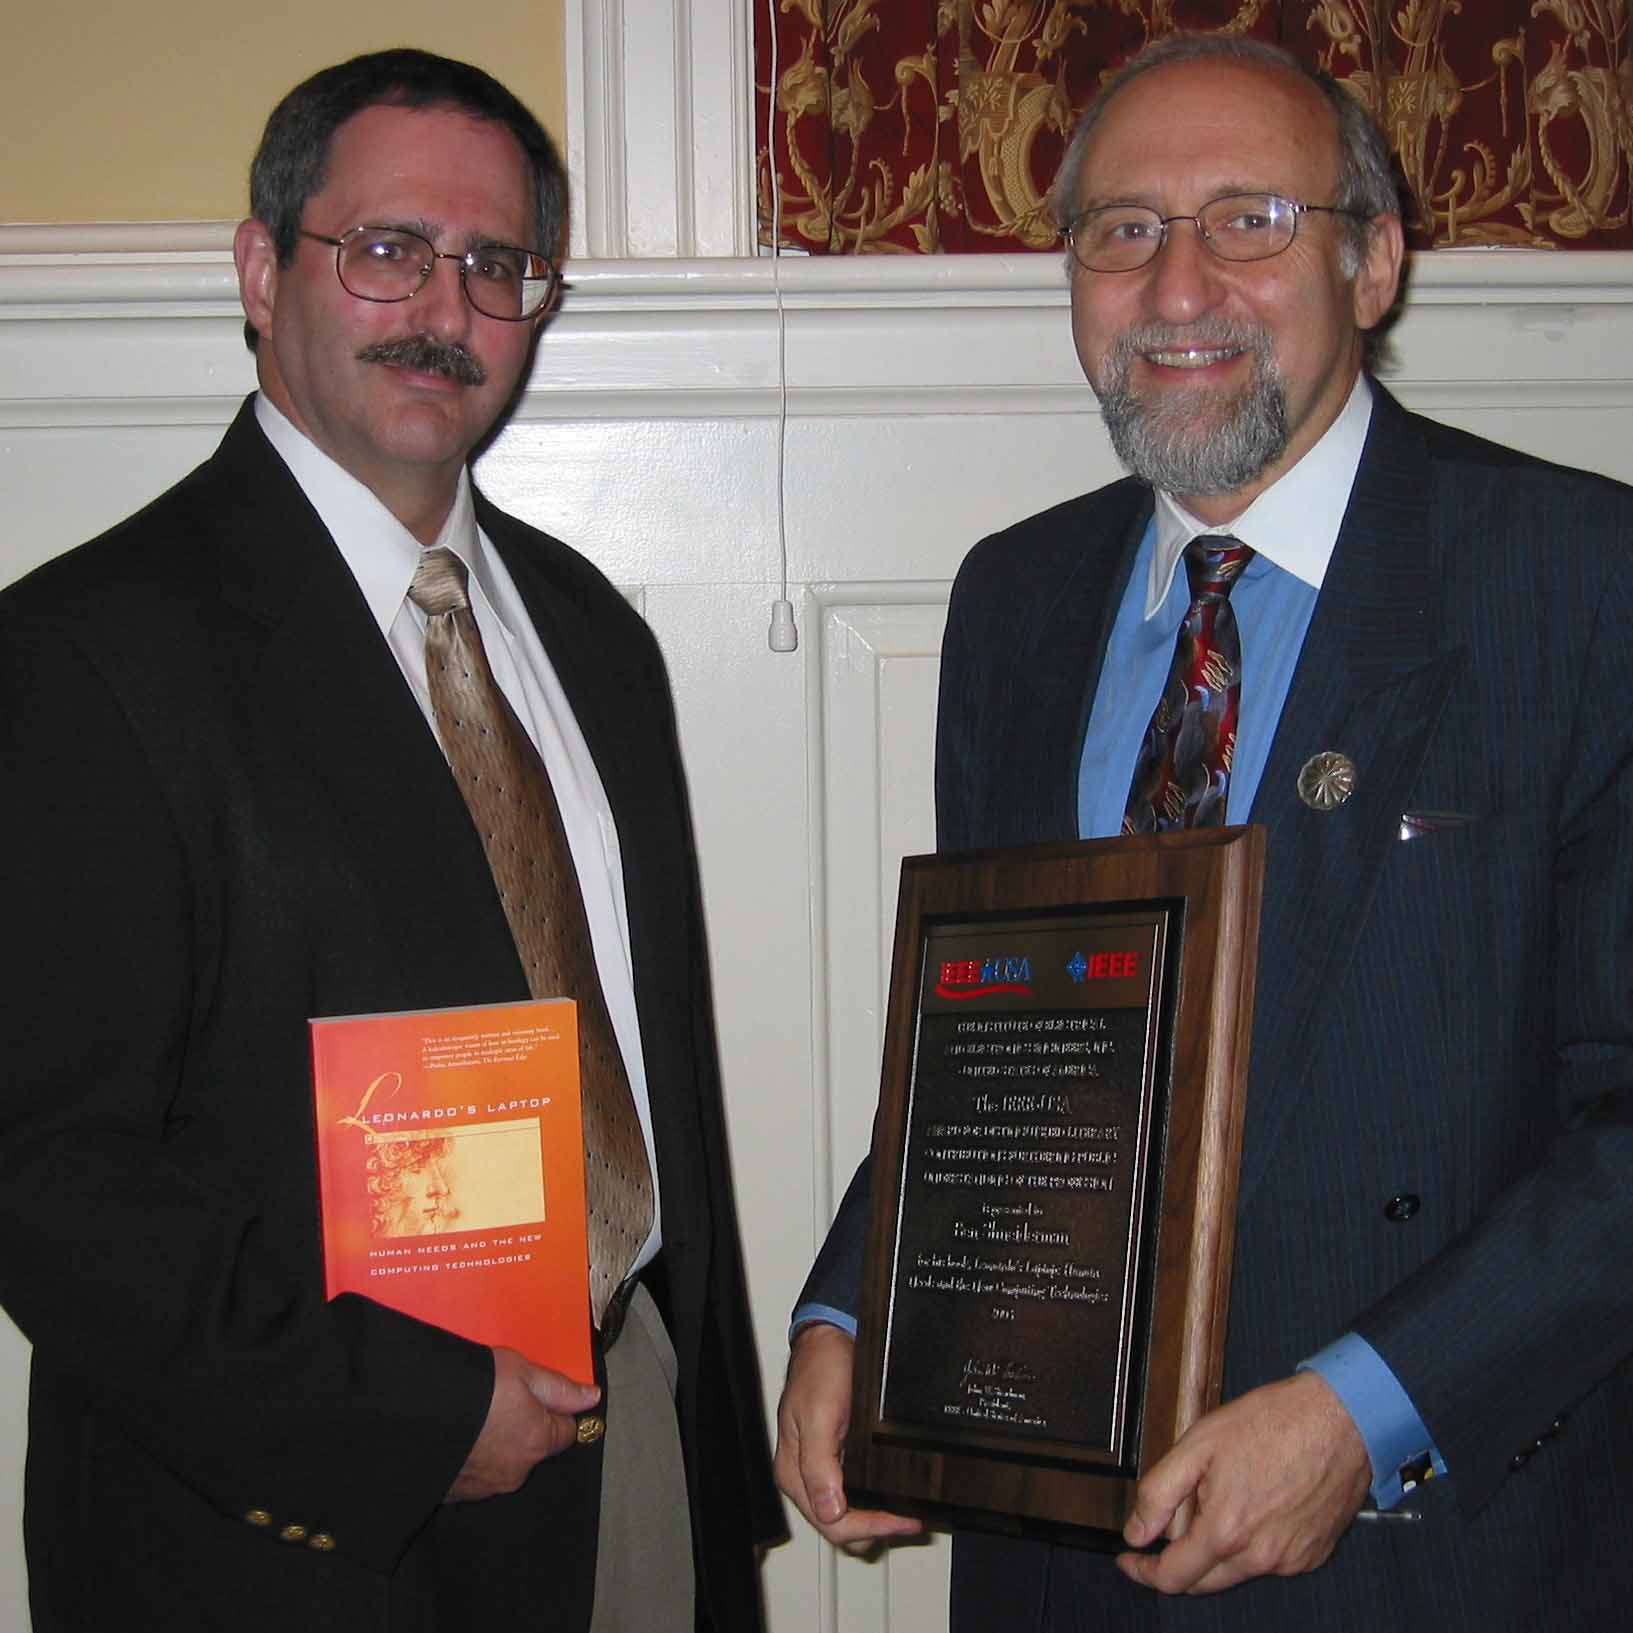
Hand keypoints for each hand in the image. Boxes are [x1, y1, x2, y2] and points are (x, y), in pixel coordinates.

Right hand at [445, 1346, 601, 1502]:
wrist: (416, 1412)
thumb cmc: (476, 1387)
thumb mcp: (523, 1372)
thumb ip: (560, 1388)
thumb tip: (592, 1398)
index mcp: (538, 1442)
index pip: (565, 1432)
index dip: (553, 1411)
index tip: (535, 1397)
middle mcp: (516, 1472)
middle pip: (533, 1449)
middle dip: (522, 1429)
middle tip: (499, 1401)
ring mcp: (484, 1487)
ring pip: (503, 1464)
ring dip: (496, 1446)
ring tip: (474, 1418)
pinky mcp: (456, 1495)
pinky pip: (474, 1476)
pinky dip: (471, 1460)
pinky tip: (457, 1438)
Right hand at [774, 1322, 921, 1550]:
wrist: (832, 1338)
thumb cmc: (821, 1369)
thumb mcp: (818, 1414)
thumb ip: (818, 1463)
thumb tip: (828, 1510)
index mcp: (794, 1472)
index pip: (830, 1523)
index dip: (868, 1528)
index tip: (898, 1521)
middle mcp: (805, 1475)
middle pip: (840, 1526)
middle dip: (876, 1529)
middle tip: (909, 1521)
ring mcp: (822, 1468)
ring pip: (849, 1514)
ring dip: (877, 1518)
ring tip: (907, 1513)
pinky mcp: (837, 1457)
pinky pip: (856, 1492)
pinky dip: (876, 1500)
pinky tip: (894, 1494)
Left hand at [1116, 1371, 1370, 1593]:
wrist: (1340, 1420)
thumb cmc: (1273, 1423)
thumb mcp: (1199, 1444)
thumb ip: (1160, 1492)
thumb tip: (1137, 1530)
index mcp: (1226, 1531)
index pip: (1173, 1578)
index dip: (1143, 1571)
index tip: (1130, 1559)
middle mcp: (1260, 1557)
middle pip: (1203, 1583)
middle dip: (1177, 1565)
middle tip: (1162, 1536)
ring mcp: (1291, 1561)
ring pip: (1237, 1571)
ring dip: (1217, 1551)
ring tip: (1218, 1502)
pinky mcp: (1313, 1555)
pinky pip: (1270, 1562)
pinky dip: (1252, 1545)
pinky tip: (1254, 1508)